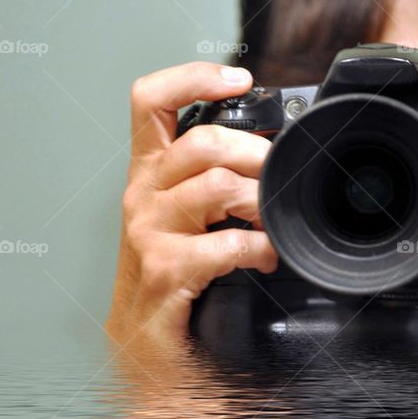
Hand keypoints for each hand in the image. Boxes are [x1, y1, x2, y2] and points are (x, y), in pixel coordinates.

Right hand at [106, 62, 278, 347]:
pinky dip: (260, 248)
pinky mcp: (165, 268)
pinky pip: (227, 243)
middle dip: (256, 154)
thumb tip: (265, 149)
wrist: (140, 341)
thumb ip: (210, 177)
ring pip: (218, 186)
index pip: (151, 100)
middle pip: (203, 142)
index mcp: (147, 173)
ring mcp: (149, 231)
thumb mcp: (182, 213)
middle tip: (277, 174)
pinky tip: (266, 257)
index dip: (193, 78)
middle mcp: (142, 194)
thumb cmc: (169, 272)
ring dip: (262, 202)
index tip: (237, 79)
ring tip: (274, 220)